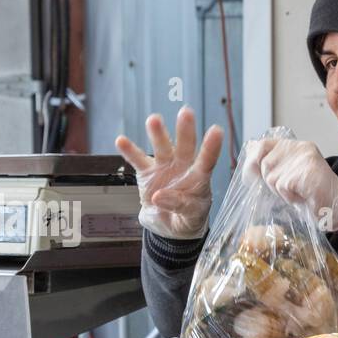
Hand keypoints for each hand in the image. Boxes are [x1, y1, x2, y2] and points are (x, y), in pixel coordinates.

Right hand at [115, 107, 223, 239]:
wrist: (169, 225)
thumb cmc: (187, 219)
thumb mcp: (191, 217)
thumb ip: (179, 206)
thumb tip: (158, 196)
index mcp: (199, 177)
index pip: (207, 160)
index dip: (212, 147)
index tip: (216, 131)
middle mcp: (183, 167)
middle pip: (185, 147)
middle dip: (185, 130)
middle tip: (186, 112)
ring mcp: (164, 167)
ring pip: (162, 148)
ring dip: (158, 134)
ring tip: (153, 120)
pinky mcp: (147, 173)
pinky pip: (138, 160)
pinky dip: (130, 151)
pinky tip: (121, 141)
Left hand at [243, 138, 337, 230]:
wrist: (335, 204)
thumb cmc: (311, 190)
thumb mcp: (290, 171)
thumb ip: (274, 162)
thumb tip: (249, 150)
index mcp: (296, 146)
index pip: (264, 144)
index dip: (253, 159)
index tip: (251, 173)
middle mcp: (299, 148)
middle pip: (265, 164)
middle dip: (271, 181)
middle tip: (289, 188)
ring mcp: (302, 158)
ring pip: (272, 177)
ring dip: (281, 191)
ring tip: (298, 191)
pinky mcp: (303, 172)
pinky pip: (282, 187)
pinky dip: (289, 196)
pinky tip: (302, 195)